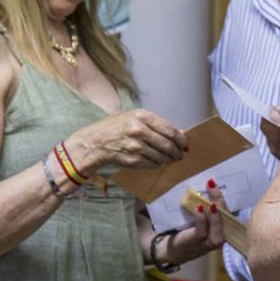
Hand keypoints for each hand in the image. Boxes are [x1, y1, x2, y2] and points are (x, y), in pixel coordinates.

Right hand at [64, 108, 188, 172]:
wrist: (94, 142)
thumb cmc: (115, 128)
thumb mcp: (135, 118)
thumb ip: (157, 124)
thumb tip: (181, 132)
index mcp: (142, 116)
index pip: (169, 130)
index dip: (181, 139)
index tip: (186, 144)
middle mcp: (139, 130)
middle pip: (168, 144)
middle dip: (177, 151)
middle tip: (181, 155)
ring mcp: (135, 146)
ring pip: (161, 156)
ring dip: (169, 159)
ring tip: (171, 159)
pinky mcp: (132, 159)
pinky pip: (152, 164)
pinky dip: (158, 164)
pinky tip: (158, 162)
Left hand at [164, 181, 226, 263]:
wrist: (167, 248)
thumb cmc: (185, 230)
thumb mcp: (199, 219)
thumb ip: (205, 207)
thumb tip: (207, 185)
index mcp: (222, 229)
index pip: (230, 213)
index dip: (229, 199)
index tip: (222, 185)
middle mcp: (220, 236)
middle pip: (226, 219)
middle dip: (221, 201)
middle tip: (213, 185)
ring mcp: (209, 242)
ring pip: (217, 227)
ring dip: (215, 213)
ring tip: (211, 199)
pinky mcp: (196, 243)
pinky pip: (202, 231)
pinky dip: (202, 219)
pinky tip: (199, 209)